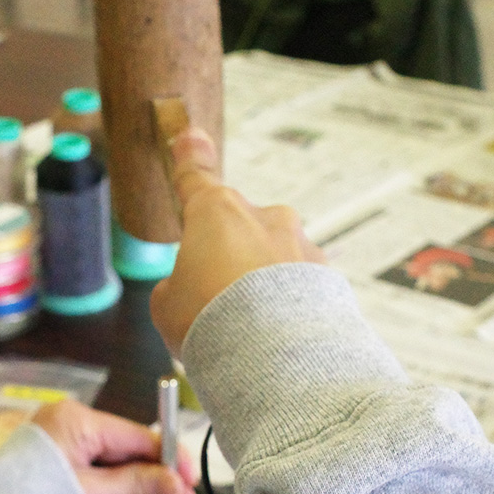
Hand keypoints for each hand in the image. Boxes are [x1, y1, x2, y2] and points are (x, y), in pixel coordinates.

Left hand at [31, 399, 197, 493]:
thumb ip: (137, 484)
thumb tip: (176, 484)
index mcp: (77, 419)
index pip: (138, 435)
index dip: (170, 458)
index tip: (191, 479)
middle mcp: (69, 418)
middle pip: (129, 442)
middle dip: (158, 470)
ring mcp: (61, 433)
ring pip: (115, 452)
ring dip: (141, 474)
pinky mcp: (57, 449)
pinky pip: (97, 456)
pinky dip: (117, 475)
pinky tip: (137, 490)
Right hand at [148, 127, 324, 353]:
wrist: (274, 356)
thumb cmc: (212, 323)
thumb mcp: (167, 306)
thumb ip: (176, 286)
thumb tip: (187, 289)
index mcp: (216, 213)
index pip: (195, 178)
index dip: (187, 159)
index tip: (190, 137)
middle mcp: (264, 217)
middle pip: (238, 231)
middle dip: (227, 261)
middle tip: (215, 306)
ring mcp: (299, 244)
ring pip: (271, 261)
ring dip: (260, 287)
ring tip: (249, 333)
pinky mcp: (327, 275)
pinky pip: (298, 287)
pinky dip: (287, 306)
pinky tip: (276, 338)